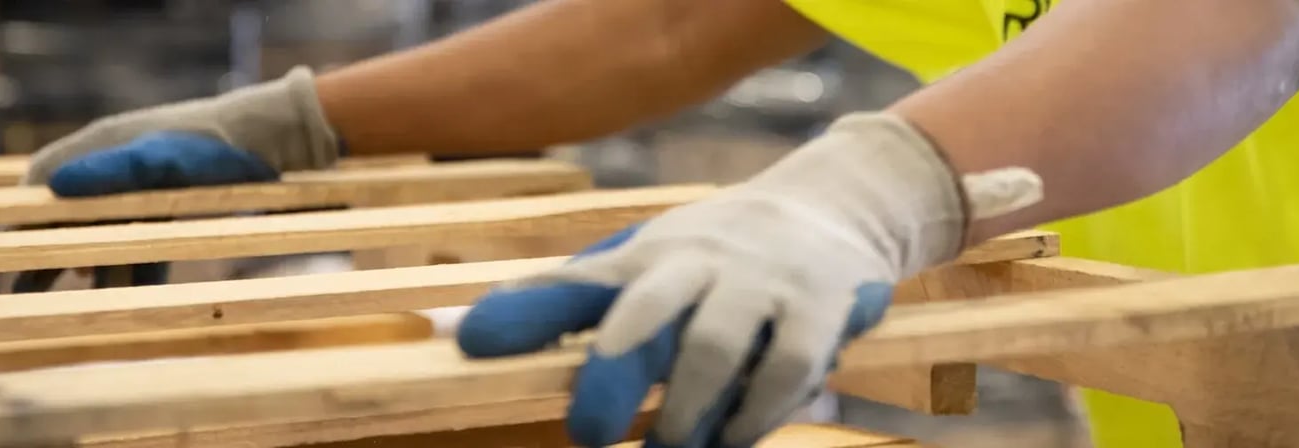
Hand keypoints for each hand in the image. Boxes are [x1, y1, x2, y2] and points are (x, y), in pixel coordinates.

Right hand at [15, 67, 340, 288]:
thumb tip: (53, 186)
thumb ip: (109, 173)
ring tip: (70, 302)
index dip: (21, 216)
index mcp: (102, 149)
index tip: (1, 248)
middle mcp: (116, 171)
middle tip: (21, 288)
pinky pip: (144, 245)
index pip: (44, 182)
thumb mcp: (158, 159)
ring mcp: (144, 192)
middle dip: (49, 252)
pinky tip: (128, 297)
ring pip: (107, 236)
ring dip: (93, 267)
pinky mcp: (171, 210)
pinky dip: (135, 270)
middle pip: (71, 216)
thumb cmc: (211, 147)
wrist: (271, 145)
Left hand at [456, 113, 974, 446]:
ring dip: (687, 412)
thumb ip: (567, 300)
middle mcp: (695, 260)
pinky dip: (756, 413)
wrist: (833, 204)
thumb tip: (466, 333)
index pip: (575, 282)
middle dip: (613, 371)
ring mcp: (758, 281)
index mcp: (643, 254)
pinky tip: (734, 437)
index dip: (525, 312)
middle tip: (588, 431)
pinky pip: (786, 366)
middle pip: (645, 311)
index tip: (473, 343)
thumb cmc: (715, 254)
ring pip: (715, 348)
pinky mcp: (817, 304)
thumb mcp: (643, 261)